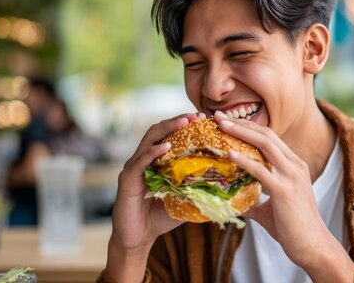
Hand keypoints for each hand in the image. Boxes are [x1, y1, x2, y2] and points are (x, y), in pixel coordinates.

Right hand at [106, 112, 205, 281]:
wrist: (138, 238)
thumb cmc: (161, 218)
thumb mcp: (184, 198)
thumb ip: (198, 187)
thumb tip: (226, 183)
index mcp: (155, 161)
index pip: (169, 135)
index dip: (183, 125)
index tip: (202, 118)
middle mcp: (142, 159)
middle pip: (158, 131)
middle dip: (177, 121)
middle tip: (196, 115)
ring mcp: (133, 168)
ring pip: (149, 140)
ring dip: (167, 129)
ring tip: (184, 122)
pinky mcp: (127, 180)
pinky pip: (141, 162)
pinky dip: (153, 152)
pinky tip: (167, 146)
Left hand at [213, 111, 353, 281]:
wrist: (312, 246)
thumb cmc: (293, 229)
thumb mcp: (272, 208)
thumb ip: (255, 201)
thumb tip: (236, 204)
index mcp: (294, 165)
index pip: (269, 137)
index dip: (248, 127)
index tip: (228, 121)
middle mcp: (295, 165)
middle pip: (266, 134)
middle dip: (241, 123)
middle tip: (219, 116)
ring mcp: (291, 176)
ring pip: (265, 145)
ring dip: (240, 132)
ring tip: (220, 125)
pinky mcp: (284, 190)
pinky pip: (261, 170)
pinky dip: (244, 160)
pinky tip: (229, 154)